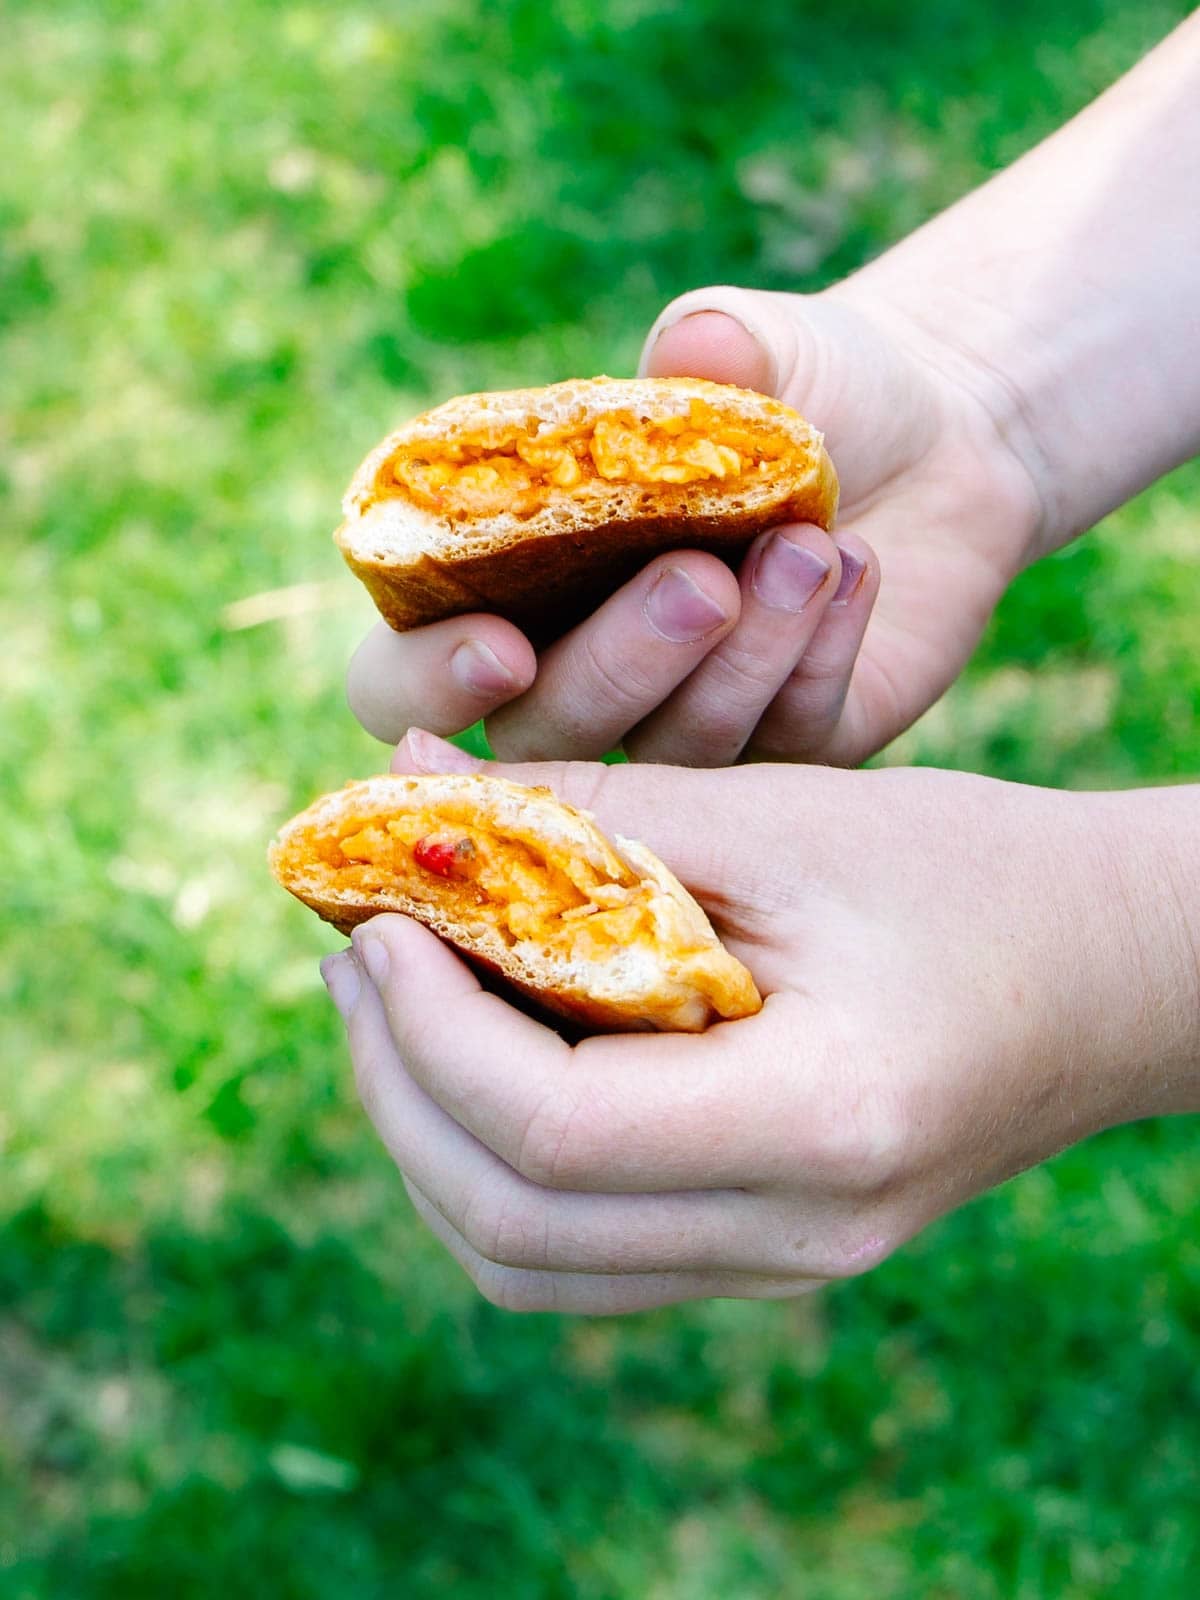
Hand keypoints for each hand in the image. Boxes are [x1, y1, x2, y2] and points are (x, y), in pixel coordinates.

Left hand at [317, 732, 1197, 1313]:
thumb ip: (590, 815)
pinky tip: (482, 1056)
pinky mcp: (767, 1249)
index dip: (428, 1024)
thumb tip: (404, 777)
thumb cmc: (971, 869)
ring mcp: (781, 1262)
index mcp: (819, 1124)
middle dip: (397, 1084)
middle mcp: (795, 1233)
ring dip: (429, 1135)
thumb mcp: (783, 816)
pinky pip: (584, 1250)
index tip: (377, 920)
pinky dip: (498, 1164)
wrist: (1112, 972)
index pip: (549, 1130)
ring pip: (530, 1261)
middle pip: (513, 1224)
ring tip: (397, 1005)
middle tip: (359, 959)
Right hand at [347, 288, 1041, 766]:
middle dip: (621, 664)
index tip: (501, 647)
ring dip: (740, 660)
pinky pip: (786, 749)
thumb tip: (691, 348)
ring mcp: (681, 734)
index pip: (403, 682)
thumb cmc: (804, 389)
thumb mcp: (765, 348)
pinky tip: (857, 573)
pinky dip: (816, 664)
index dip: (432, 683)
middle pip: (548, 736)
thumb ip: (718, 344)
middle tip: (701, 581)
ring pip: (676, 759)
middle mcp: (578, 681)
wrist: (935, 439)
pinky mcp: (785, 757)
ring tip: (811, 548)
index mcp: (504, 589)